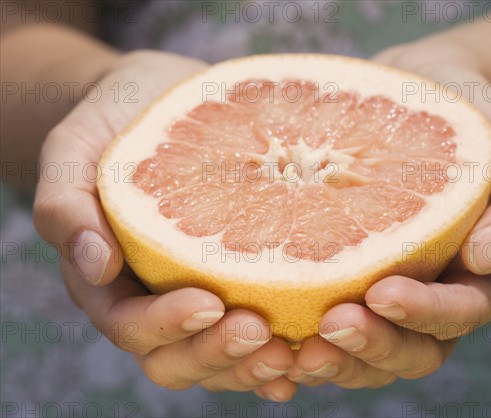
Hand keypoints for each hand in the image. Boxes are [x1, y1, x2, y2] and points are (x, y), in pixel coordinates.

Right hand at [33, 50, 295, 400]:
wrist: (155, 103)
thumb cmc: (112, 126)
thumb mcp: (73, 151)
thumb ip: (67, 207)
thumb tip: (97, 266)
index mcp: (111, 282)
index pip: (130, 325)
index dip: (165, 326)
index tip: (208, 302)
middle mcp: (156, 299)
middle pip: (176, 359)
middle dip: (216, 354)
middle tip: (259, 331)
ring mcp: (200, 293)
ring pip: (221, 356)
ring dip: (253, 363)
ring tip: (293, 348)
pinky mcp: (241, 280)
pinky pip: (260, 327)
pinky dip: (284, 345)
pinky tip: (314, 342)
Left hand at [288, 41, 490, 387]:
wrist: (421, 92)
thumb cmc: (473, 116)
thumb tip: (487, 258)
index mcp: (478, 276)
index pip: (457, 315)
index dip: (424, 315)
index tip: (382, 292)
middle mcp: (432, 294)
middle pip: (410, 351)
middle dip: (373, 346)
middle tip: (331, 325)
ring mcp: (386, 290)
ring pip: (365, 353)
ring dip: (334, 358)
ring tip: (295, 346)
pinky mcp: (343, 276)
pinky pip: (323, 322)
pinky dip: (299, 338)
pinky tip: (265, 327)